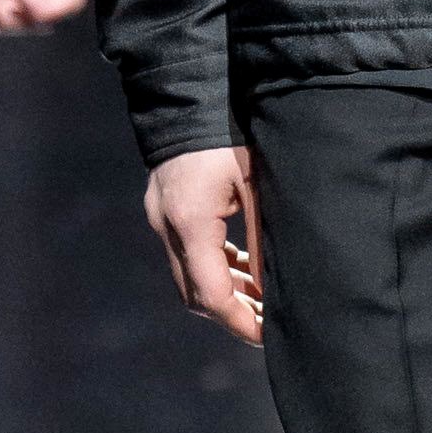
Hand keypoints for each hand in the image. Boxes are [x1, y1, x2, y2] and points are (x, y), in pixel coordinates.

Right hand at [145, 145, 263, 344]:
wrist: (190, 96)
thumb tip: (272, 288)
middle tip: (268, 322)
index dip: (240, 322)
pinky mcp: (162, 209)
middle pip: (195, 294)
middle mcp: (167, 226)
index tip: (266, 336)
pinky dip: (212, 265)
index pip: (213, 295)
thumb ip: (261, 240)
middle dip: (231, 313)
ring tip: (261, 296)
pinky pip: (185, 253)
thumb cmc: (230, 135)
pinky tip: (242, 264)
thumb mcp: (257, 185)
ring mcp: (159, 217)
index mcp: (191, 222)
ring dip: (222, 289)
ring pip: (188, 276)